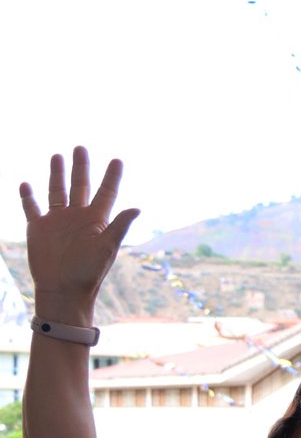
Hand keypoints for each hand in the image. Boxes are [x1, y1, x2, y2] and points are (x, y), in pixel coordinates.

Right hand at [19, 148, 139, 314]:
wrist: (63, 290)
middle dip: (80, 167)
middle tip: (81, 147)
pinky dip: (27, 196)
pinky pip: (32, 208)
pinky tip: (26, 184)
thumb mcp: (106, 248)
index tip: (117, 160)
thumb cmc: (88, 272)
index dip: (112, 177)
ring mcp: (57, 221)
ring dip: (56, 174)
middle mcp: (77, 217)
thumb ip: (119, 226)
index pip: (106, 192)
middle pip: (80, 185)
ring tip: (57, 156)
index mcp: (96, 220)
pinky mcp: (39, 228)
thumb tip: (138, 208)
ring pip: (56, 191)